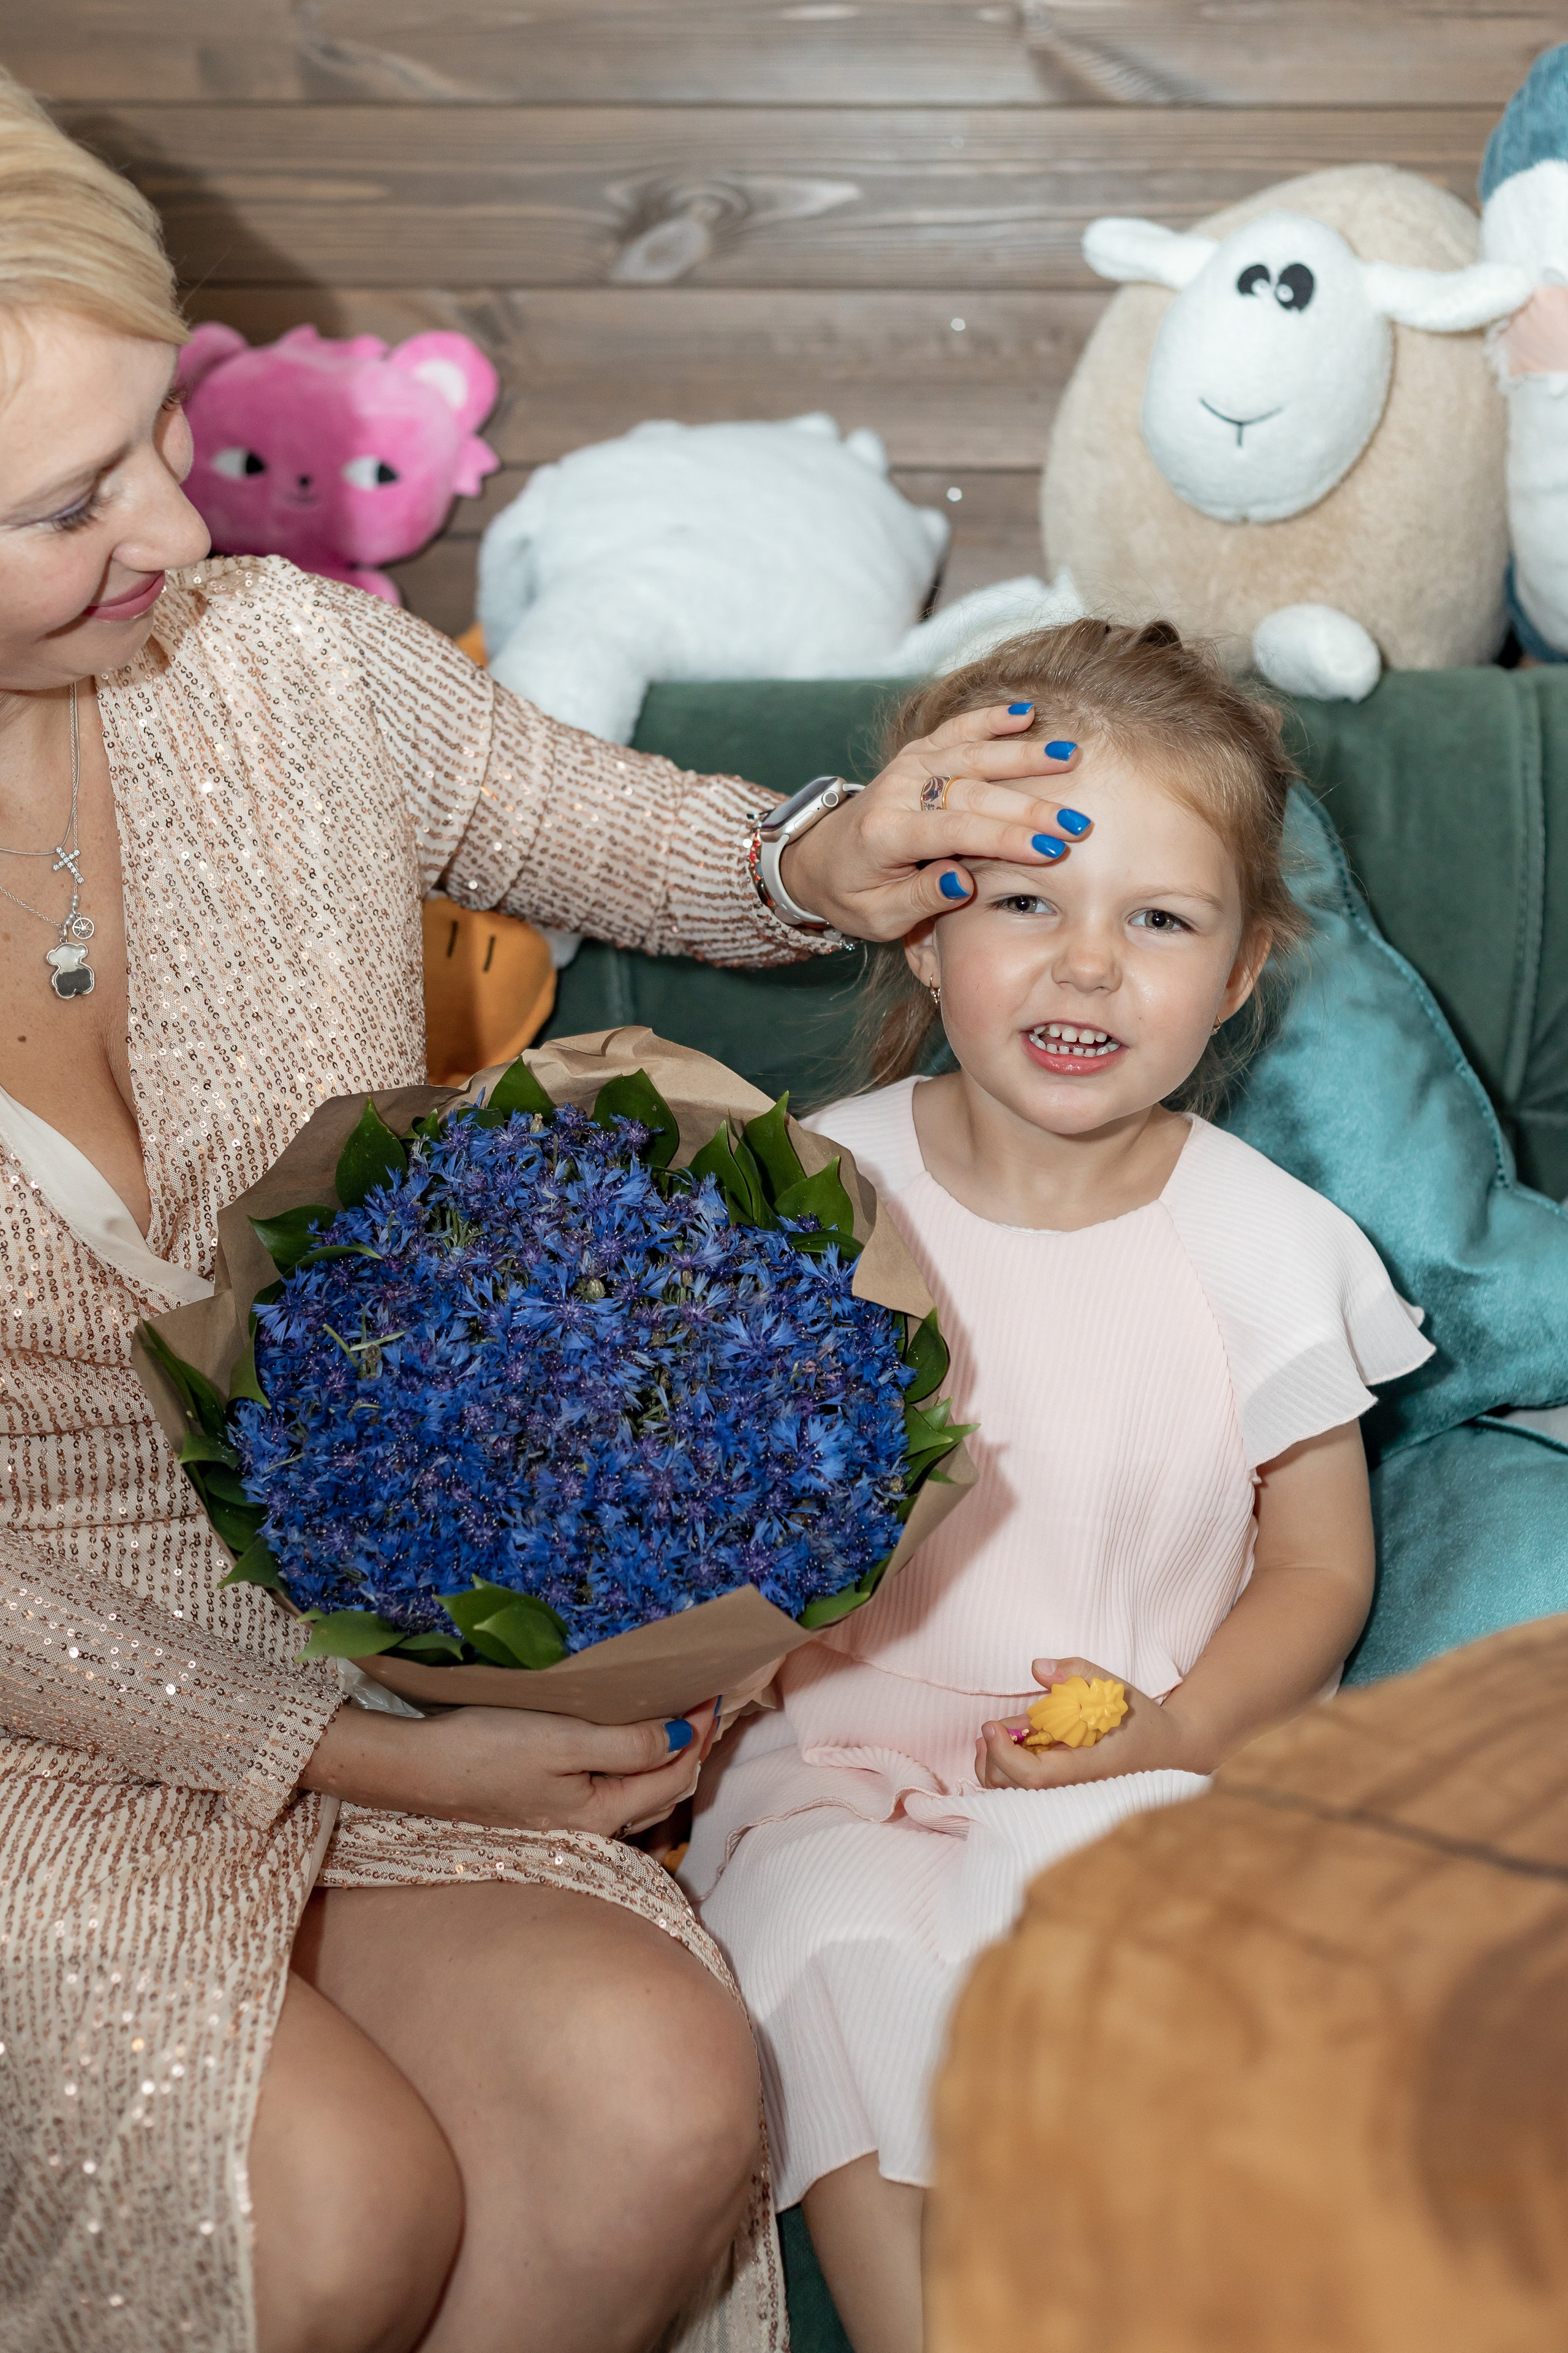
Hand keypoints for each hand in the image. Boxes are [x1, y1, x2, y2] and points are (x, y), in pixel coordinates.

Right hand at [302, 1699, 717, 1836]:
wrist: (414, 1769)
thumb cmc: (486, 1750)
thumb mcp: (564, 1741)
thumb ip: (628, 1744)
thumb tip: (684, 1738)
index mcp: (601, 1813)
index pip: (673, 1774)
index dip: (700, 1733)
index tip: (715, 1690)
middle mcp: (590, 1823)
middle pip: (662, 1788)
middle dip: (691, 1748)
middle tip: (709, 1701)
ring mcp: (567, 1814)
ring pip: (637, 1788)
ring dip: (664, 1754)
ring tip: (680, 1713)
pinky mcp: (547, 1800)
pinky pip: (610, 1782)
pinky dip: (632, 1758)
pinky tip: (629, 1735)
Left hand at [777, 703, 1087, 940]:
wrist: (817, 857)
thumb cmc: (853, 894)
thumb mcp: (877, 917)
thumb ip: (920, 899)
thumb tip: (962, 882)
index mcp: (885, 835)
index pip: (955, 832)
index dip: (1005, 838)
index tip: (1051, 848)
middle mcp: (897, 792)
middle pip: (972, 793)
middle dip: (1029, 807)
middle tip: (1078, 822)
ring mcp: (908, 768)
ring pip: (970, 755)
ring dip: (1022, 755)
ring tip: (1069, 756)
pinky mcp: (917, 755)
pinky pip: (956, 731)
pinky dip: (989, 719)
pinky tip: (1026, 712)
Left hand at [976, 1657, 1202, 1789]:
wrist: (1166, 1747)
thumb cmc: (1139, 1716)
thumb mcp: (1114, 1686)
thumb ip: (1077, 1672)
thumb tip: (1038, 1668)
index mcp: (1088, 1766)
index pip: (1035, 1776)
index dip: (1006, 1754)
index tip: (991, 1725)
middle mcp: (1073, 1785)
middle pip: (1016, 1788)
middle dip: (993, 1758)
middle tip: (990, 1727)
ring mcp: (1065, 1788)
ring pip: (1013, 1792)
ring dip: (994, 1764)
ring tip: (993, 1734)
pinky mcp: (1059, 1784)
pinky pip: (1022, 1785)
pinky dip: (1004, 1765)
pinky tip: (1009, 1740)